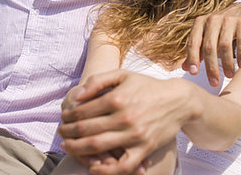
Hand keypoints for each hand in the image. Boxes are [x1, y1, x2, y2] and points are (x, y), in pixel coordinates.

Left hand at [59, 70, 195, 174]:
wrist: (178, 100)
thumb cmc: (147, 86)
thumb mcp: (123, 75)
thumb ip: (98, 81)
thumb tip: (78, 96)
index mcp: (117, 97)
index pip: (83, 111)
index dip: (68, 116)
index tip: (63, 118)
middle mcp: (125, 117)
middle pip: (86, 130)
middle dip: (68, 132)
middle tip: (61, 132)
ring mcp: (135, 135)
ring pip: (98, 147)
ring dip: (77, 149)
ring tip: (68, 146)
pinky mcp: (145, 149)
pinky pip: (122, 166)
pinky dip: (106, 170)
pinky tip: (93, 167)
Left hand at [182, 2, 240, 85]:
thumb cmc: (221, 27)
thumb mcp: (207, 36)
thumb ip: (197, 51)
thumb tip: (185, 68)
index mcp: (200, 23)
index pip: (193, 42)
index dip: (192, 58)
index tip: (193, 74)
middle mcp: (212, 19)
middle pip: (209, 46)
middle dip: (211, 67)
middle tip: (214, 83)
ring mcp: (228, 19)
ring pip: (224, 45)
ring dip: (227, 63)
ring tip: (229, 75)